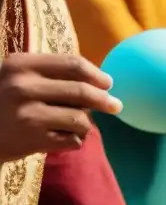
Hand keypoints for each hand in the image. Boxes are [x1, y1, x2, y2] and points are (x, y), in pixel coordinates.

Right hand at [0, 53, 121, 162]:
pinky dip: (74, 140)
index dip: (97, 75)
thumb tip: (102, 82)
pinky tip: (59, 138)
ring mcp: (28, 114)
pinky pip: (74, 140)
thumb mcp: (19, 77)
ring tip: (72, 126)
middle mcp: (23, 87)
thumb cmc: (4, 101)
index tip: (108, 83)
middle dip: (104, 100)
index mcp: (20, 65)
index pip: (72, 64)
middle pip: (82, 92)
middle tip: (116, 106)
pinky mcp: (34, 140)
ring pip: (81, 119)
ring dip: (84, 124)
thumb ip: (52, 74)